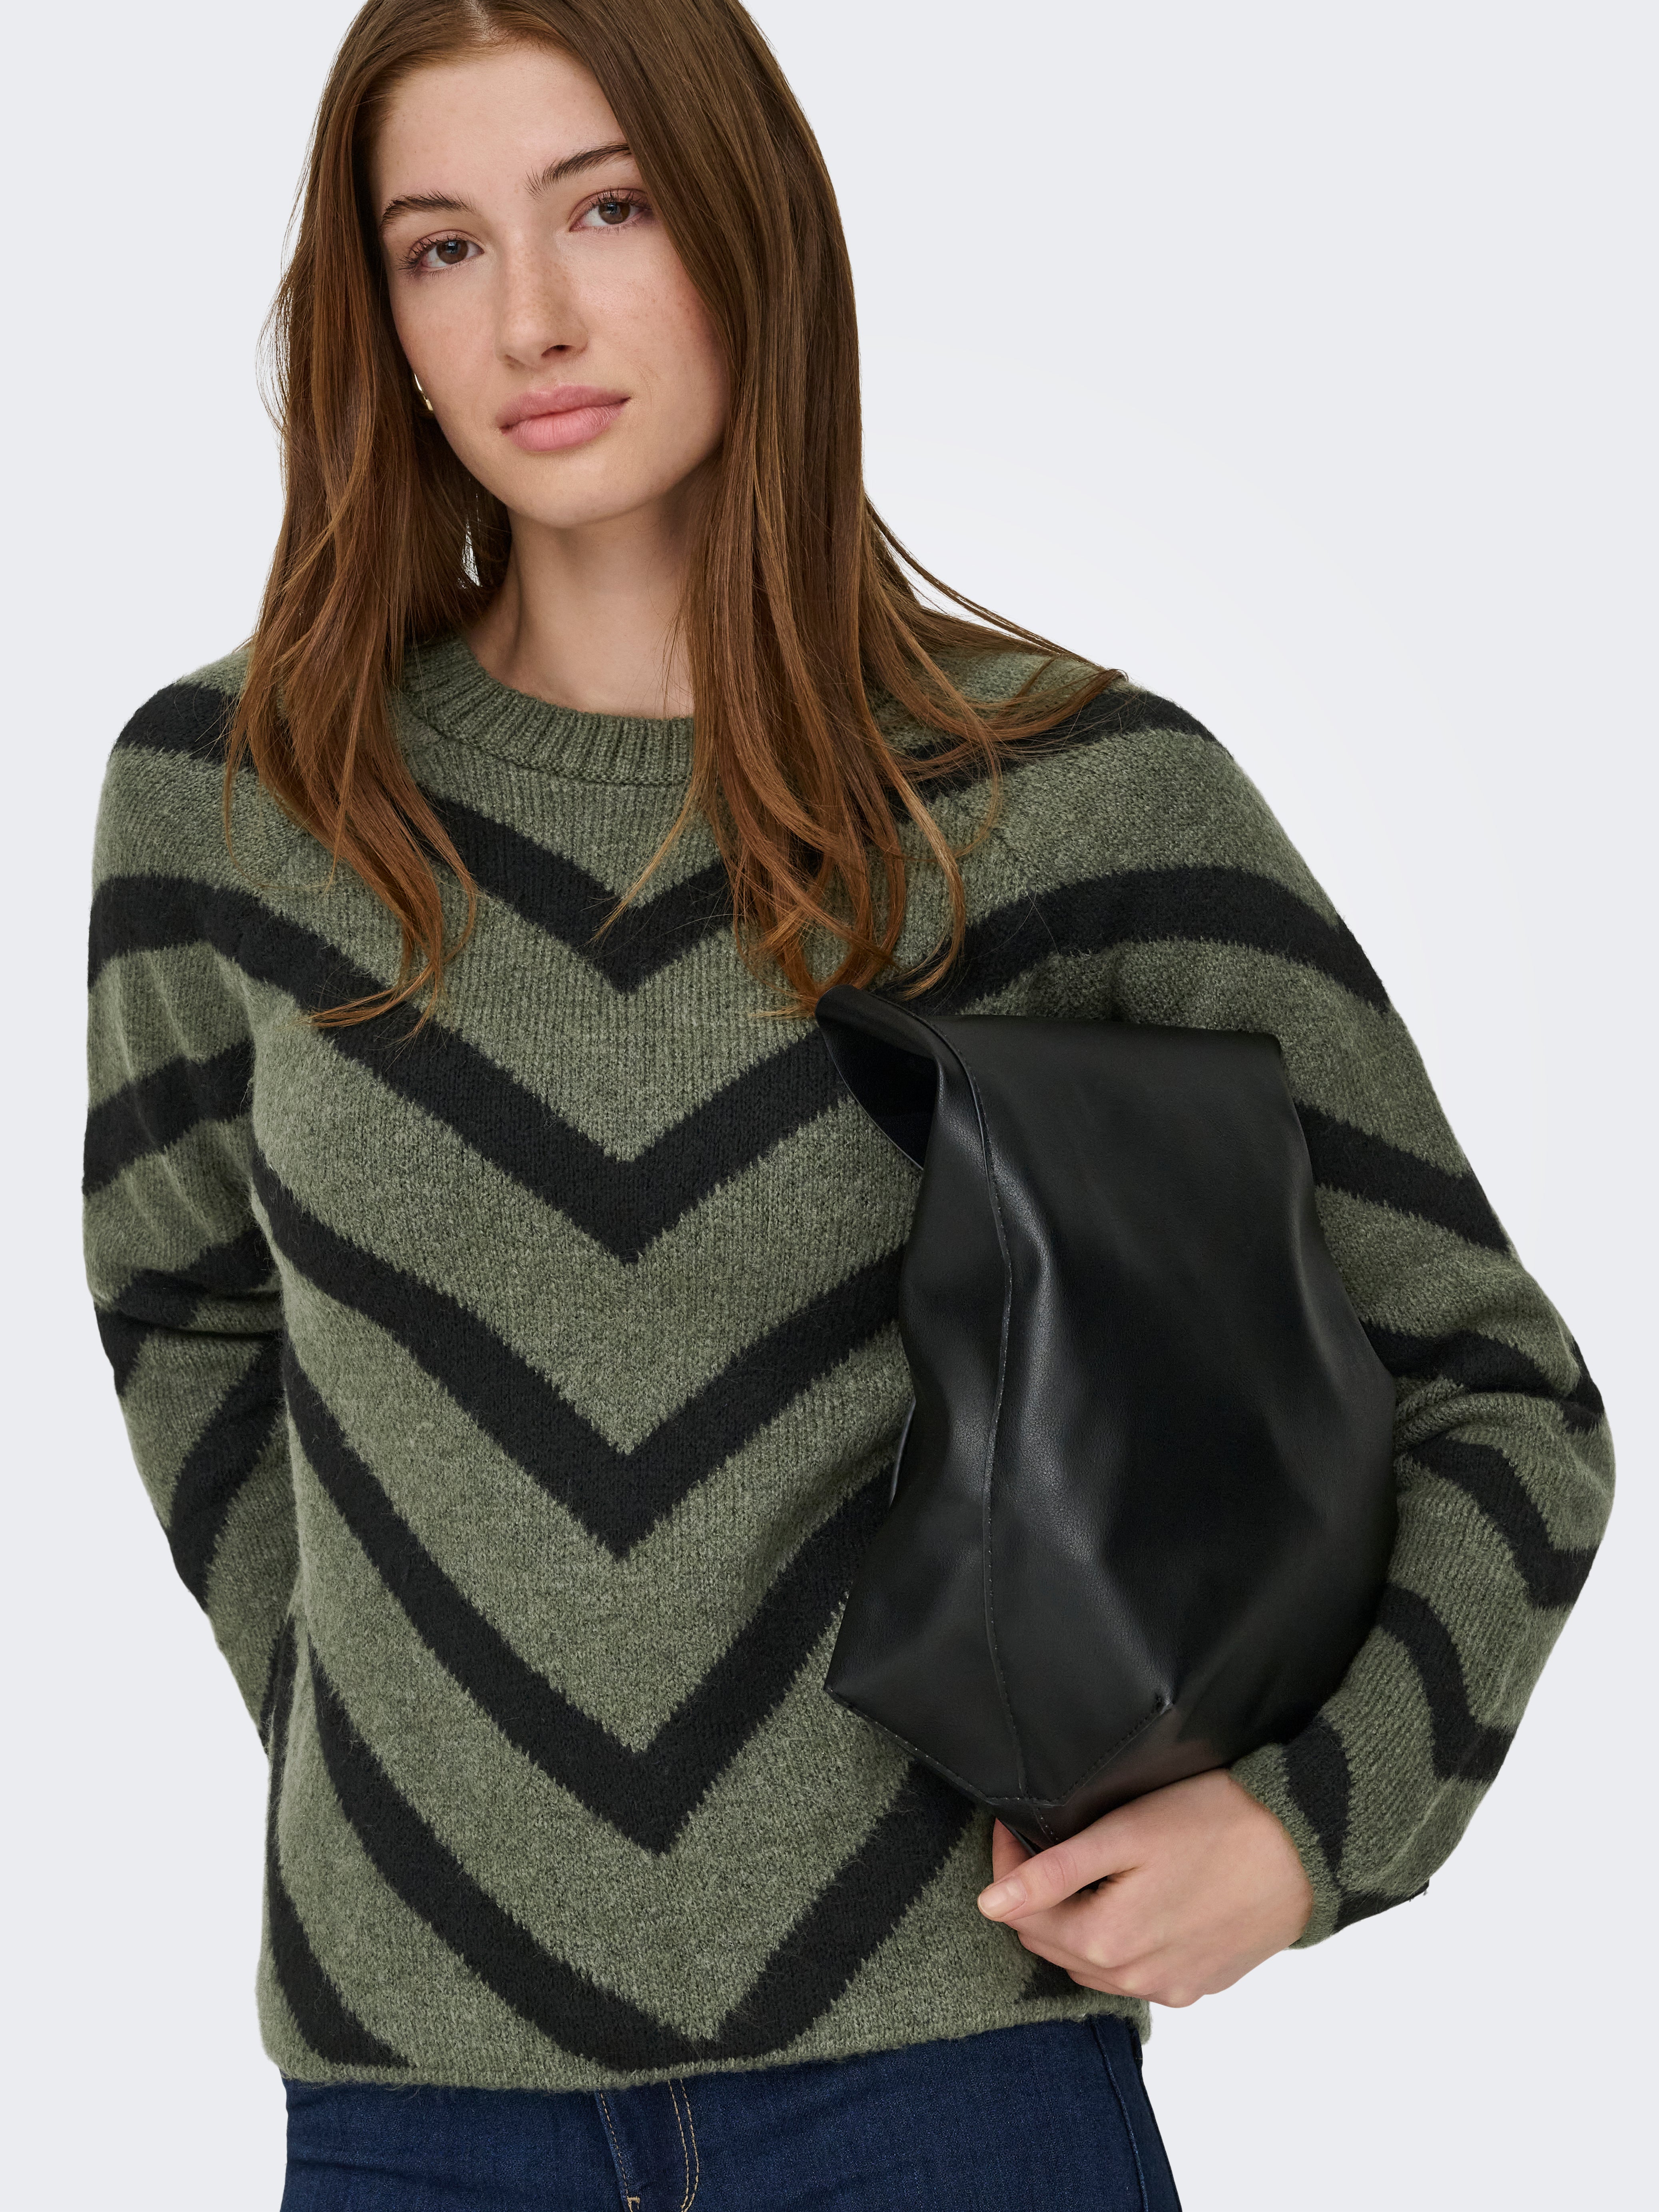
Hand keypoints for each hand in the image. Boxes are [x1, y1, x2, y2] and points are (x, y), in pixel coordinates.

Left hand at [975, 1770, 1313, 2006]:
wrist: (1305, 1848)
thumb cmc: (1216, 1824)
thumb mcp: (1124, 1834)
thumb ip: (1053, 1872)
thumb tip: (990, 1904)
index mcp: (1107, 1941)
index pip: (1022, 1913)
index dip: (1008, 1862)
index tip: (1014, 1823)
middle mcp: (1134, 1979)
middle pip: (1052, 1941)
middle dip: (1035, 1893)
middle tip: (1042, 1838)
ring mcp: (1169, 1987)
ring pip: (1090, 1962)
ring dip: (1074, 1920)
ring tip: (1085, 1868)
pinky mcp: (1197, 1984)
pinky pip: (1135, 1972)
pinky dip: (1117, 1941)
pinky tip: (1131, 1902)